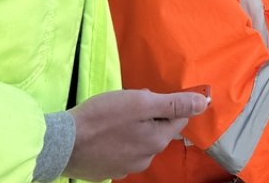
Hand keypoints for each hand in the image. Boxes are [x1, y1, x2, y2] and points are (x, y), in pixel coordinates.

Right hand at [63, 89, 208, 180]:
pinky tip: (103, 134)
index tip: (145, 97)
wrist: (63, 143)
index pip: (178, 118)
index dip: (165, 104)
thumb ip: (174, 104)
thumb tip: (204, 102)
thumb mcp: (141, 102)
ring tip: (112, 119)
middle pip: (158, 130)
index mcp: (158, 141)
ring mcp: (127, 167)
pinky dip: (117, 141)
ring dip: (132, 129)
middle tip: (126, 105)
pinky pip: (122, 151)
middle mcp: (147, 158)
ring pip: (139, 141)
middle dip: (148, 116)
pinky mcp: (109, 170)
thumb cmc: (102, 117)